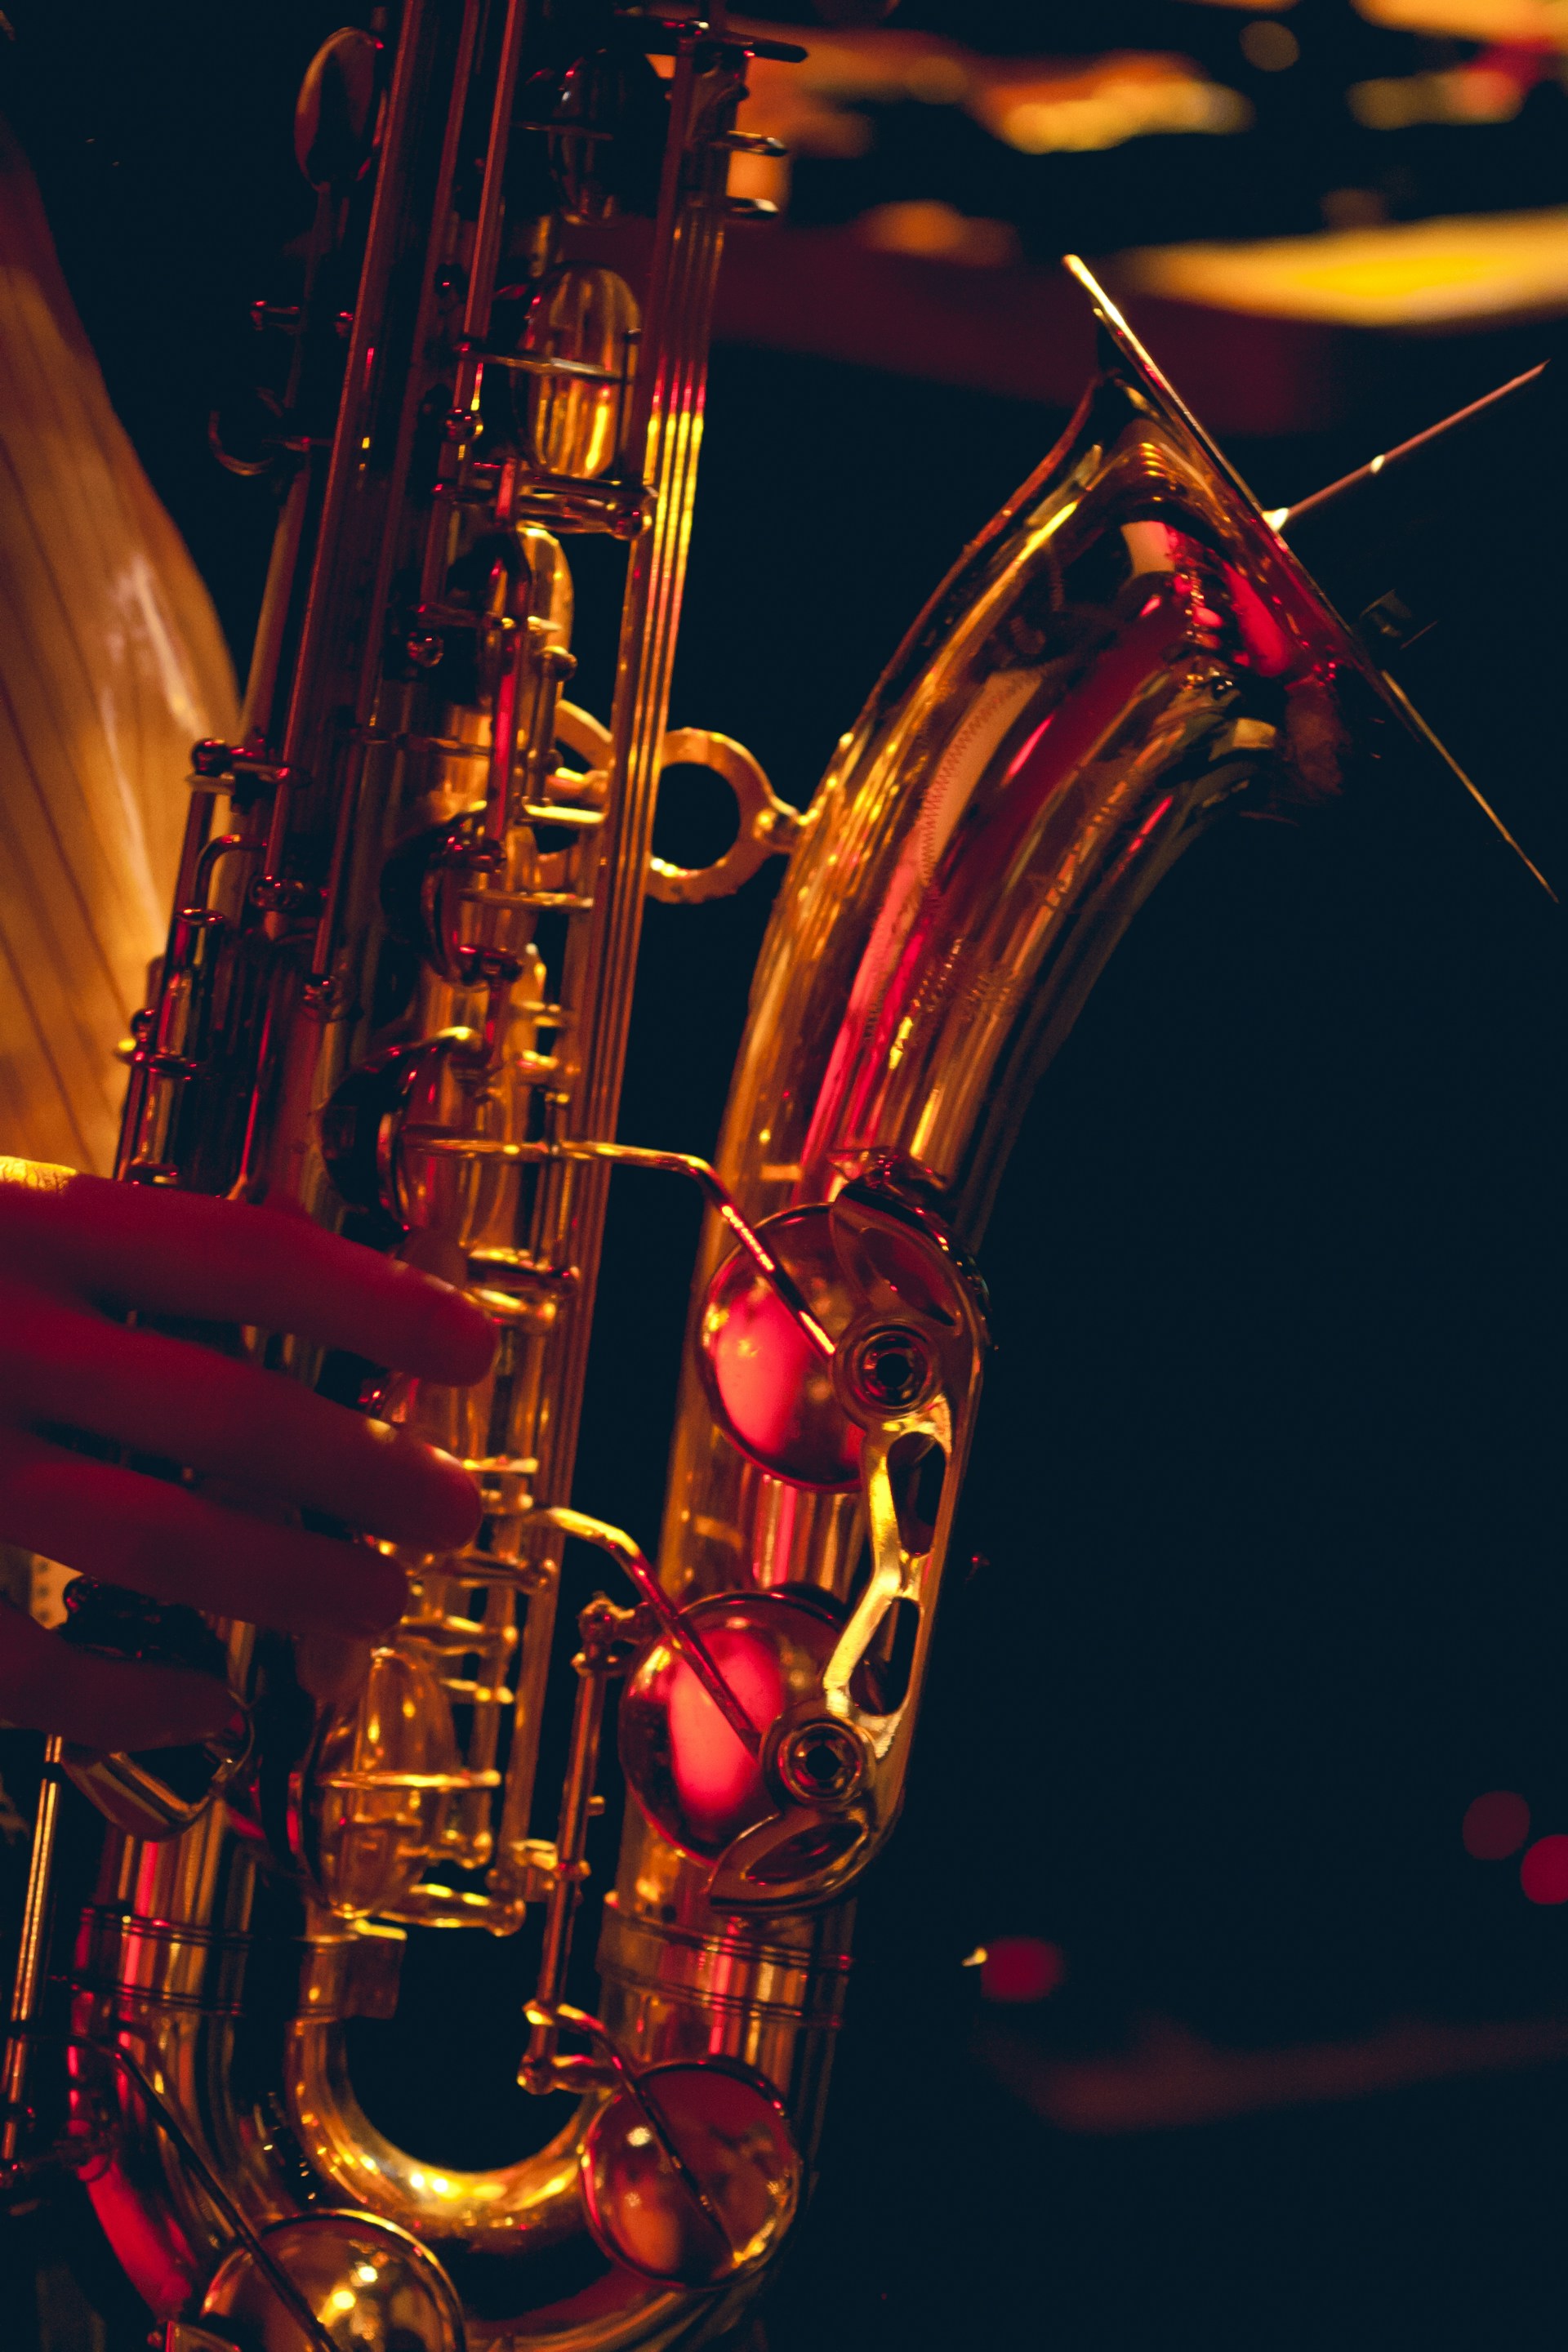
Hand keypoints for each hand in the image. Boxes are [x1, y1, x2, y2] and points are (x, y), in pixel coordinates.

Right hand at [0, 1160, 495, 1749]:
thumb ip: (109, 1264)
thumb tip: (306, 1318)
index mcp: (25, 1223)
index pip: (244, 1254)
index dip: (378, 1301)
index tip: (477, 1345)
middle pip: (231, 1414)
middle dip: (369, 1471)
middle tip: (457, 1510)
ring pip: (158, 1544)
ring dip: (292, 1584)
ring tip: (380, 1608)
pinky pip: (31, 1663)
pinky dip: (131, 1699)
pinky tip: (203, 1706)